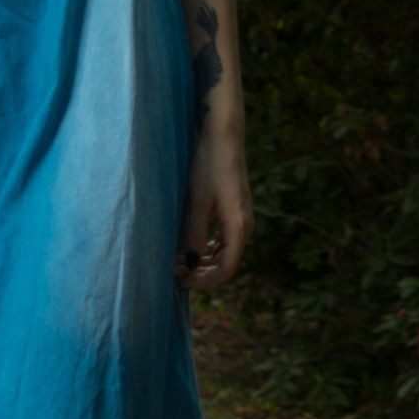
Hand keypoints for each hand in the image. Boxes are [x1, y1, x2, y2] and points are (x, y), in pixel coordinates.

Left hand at [175, 128, 252, 290]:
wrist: (223, 136)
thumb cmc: (209, 165)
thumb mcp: (196, 202)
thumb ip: (193, 234)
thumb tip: (187, 264)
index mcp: (239, 227)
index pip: (225, 270)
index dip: (203, 282)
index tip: (180, 283)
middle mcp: (244, 226)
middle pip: (225, 263)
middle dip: (200, 273)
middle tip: (173, 273)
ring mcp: (240, 218)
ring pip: (223, 253)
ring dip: (202, 261)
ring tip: (177, 262)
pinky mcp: (233, 210)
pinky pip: (222, 239)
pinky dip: (206, 248)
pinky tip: (187, 247)